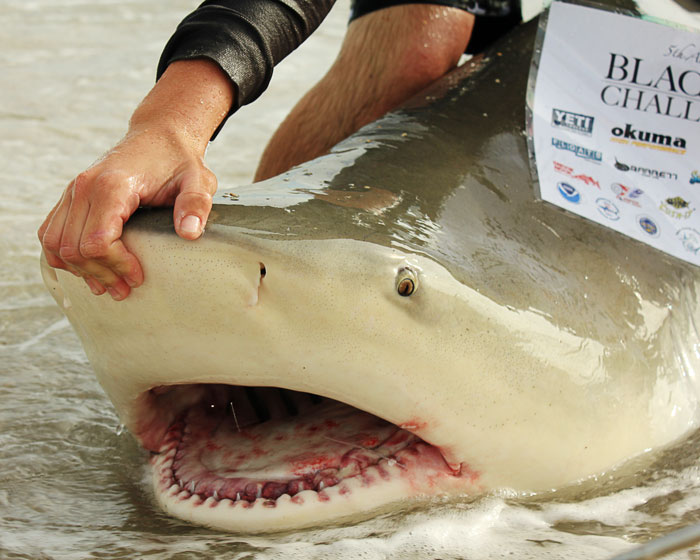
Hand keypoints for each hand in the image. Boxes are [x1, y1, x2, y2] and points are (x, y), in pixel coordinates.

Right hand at [38, 59, 233, 299]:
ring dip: (80, 269)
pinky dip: (63, 254)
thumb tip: (189, 234)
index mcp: (112, 186)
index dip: (116, 265)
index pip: (97, 241)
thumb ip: (196, 205)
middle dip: (101, 274)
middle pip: (75, 248)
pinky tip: (86, 267)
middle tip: (125, 288)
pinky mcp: (72, 195)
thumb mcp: (198, 180)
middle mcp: (84, 187)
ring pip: (56, 243)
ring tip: (107, 284)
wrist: (160, 136)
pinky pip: (51, 231)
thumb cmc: (178, 160)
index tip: (138, 275)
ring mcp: (74, 190)